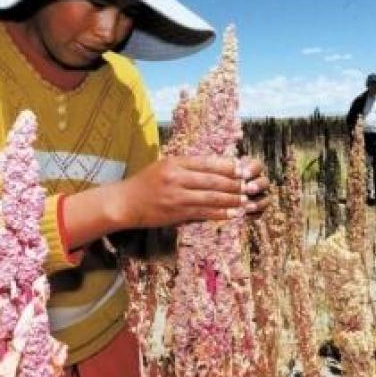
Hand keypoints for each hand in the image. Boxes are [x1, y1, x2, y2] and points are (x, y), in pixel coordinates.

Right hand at [113, 155, 268, 228]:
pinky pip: (203, 212)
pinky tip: (232, 214)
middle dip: (235, 183)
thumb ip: (186, 166)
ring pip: (211, 197)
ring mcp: (177, 196)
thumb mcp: (164, 165)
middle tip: (251, 185)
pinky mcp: (176, 213)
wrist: (124, 202)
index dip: (228, 166)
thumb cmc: (145, 183)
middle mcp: (177, 177)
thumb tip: (215, 167)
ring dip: (232, 199)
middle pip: (213, 180)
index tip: (243, 169)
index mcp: (175, 162)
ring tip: (247, 200)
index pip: (208, 163)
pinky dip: (220, 213)